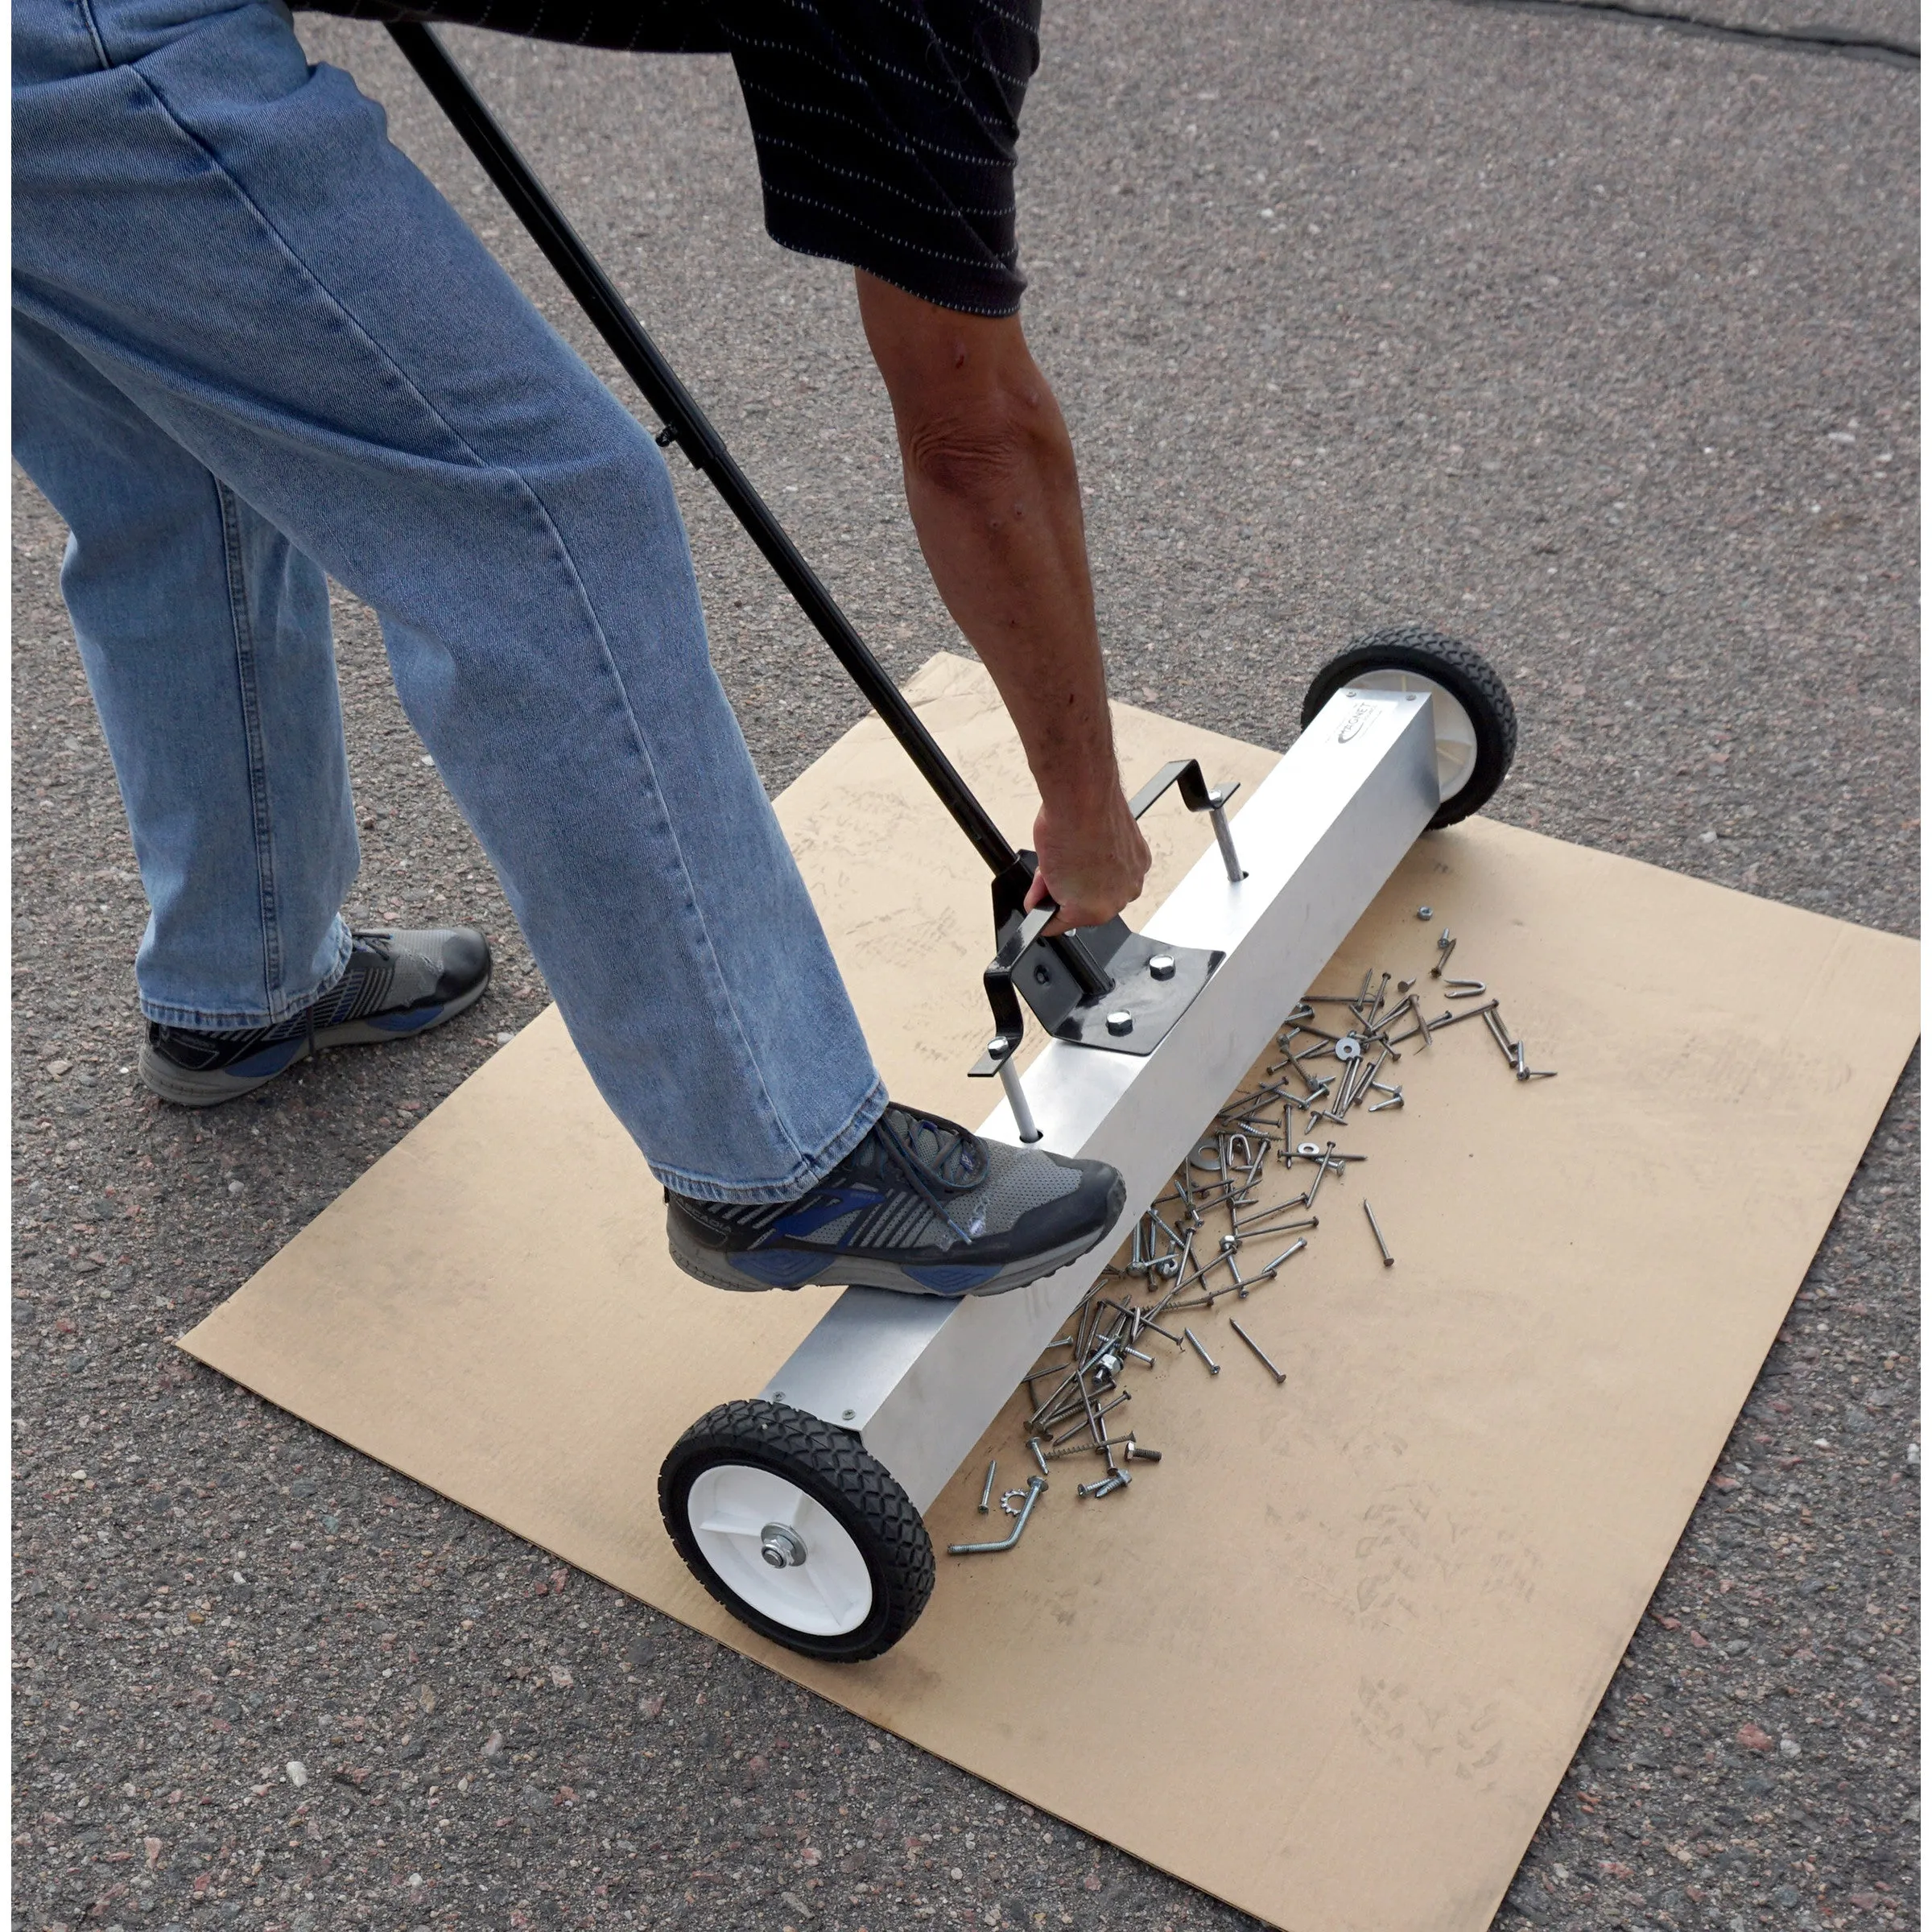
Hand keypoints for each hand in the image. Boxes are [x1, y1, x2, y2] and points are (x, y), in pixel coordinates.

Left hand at [1023, 787, 1150, 935]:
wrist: (1084, 798)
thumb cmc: (1063, 830)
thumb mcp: (1043, 872)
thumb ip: (1045, 893)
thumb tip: (1041, 899)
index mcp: (1092, 911)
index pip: (1063, 923)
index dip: (1048, 909)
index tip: (1043, 900)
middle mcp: (1118, 900)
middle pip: (1087, 906)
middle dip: (1069, 892)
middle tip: (1055, 872)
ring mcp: (1133, 879)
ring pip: (1106, 887)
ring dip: (1091, 877)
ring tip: (1075, 855)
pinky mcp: (1141, 859)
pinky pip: (1121, 869)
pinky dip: (1110, 862)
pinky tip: (1096, 847)